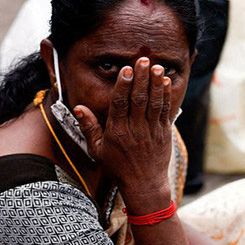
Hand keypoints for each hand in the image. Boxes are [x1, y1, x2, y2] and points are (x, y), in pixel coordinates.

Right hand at [75, 57, 172, 203]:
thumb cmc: (118, 167)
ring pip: (154, 103)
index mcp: (117, 132)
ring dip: (155, 83)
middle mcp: (135, 130)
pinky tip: (165, 81)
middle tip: (142, 59)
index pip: (120, 104)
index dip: (123, 86)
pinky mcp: (164, 133)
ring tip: (155, 66)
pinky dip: (165, 95)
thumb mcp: (97, 150)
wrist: (144, 184)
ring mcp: (151, 131)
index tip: (125, 70)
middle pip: (138, 100)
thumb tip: (79, 108)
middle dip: (141, 78)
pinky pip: (165, 111)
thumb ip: (89, 127)